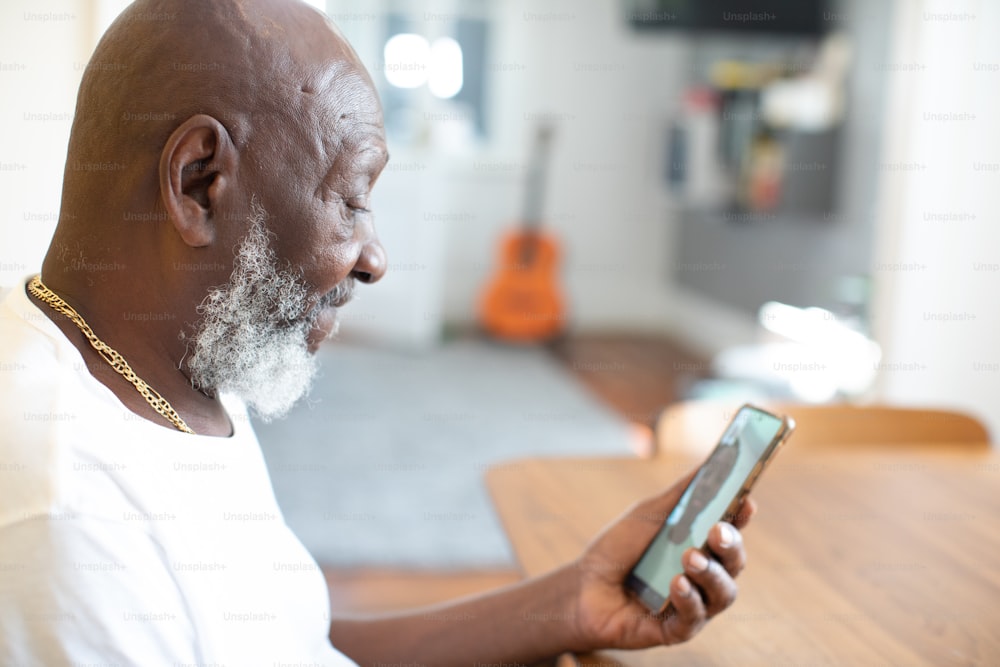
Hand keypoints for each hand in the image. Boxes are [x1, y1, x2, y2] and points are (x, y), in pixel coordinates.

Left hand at [567, 472, 755, 651]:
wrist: (583, 586)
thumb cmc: (618, 548)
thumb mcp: (649, 514)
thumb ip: (681, 494)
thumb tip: (710, 464)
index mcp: (700, 546)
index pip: (731, 531)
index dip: (742, 517)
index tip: (746, 502)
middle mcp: (703, 577)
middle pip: (734, 564)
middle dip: (731, 546)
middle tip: (716, 532)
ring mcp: (693, 604)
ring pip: (723, 594)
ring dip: (711, 574)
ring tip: (690, 558)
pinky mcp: (677, 629)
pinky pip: (695, 618)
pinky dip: (689, 599)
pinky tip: (676, 584)